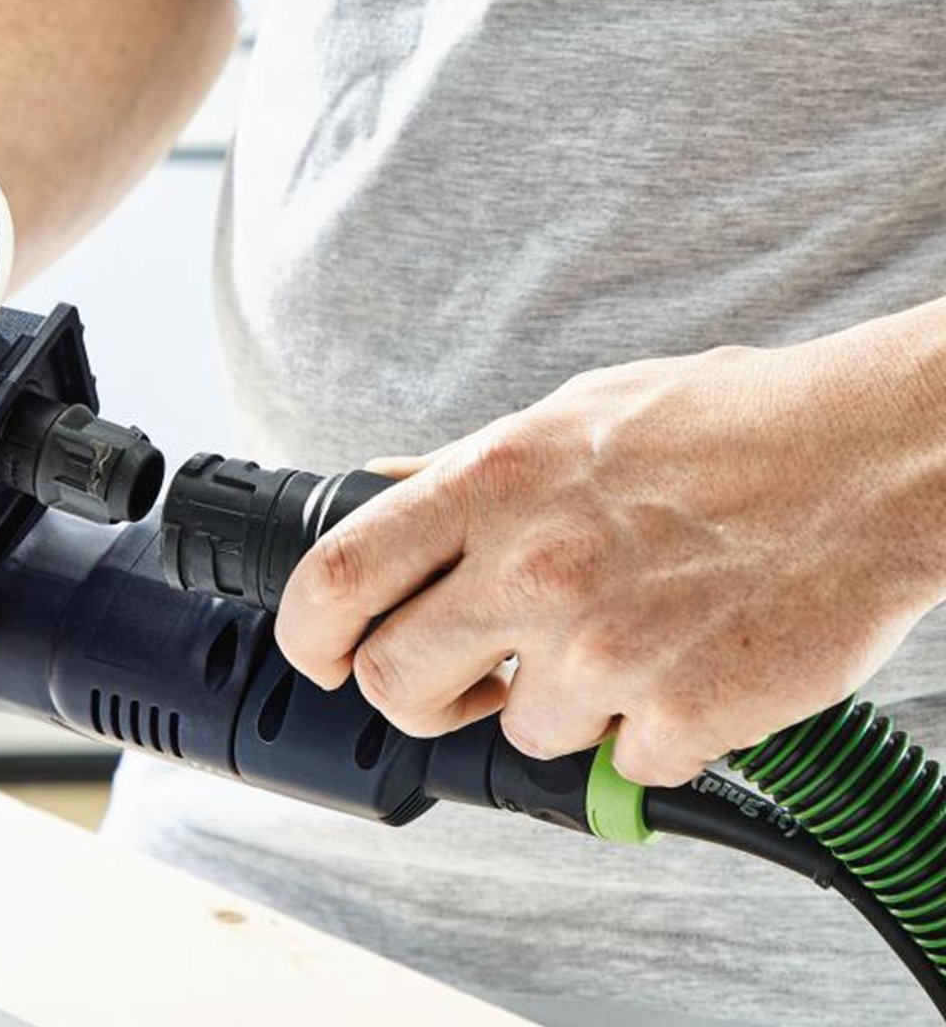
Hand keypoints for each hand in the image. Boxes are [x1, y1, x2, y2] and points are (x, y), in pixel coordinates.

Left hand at [275, 311, 945, 785]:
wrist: (868, 454)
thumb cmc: (724, 424)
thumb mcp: (570, 413)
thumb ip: (463, 466)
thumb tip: (378, 487)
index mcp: (495, 483)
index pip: (336, 580)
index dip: (306, 631)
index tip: (322, 650)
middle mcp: (535, 570)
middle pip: (394, 684)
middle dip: (416, 691)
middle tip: (460, 674)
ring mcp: (608, 651)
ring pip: (521, 733)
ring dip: (555, 703)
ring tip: (616, 639)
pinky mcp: (685, 715)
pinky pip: (622, 761)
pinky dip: (642, 728)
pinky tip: (679, 661)